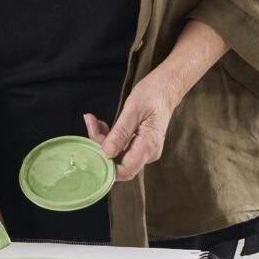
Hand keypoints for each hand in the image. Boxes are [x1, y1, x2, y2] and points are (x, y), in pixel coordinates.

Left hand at [85, 67, 181, 181]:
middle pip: (118, 162)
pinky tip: (103, 124)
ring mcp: (145, 150)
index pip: (126, 171)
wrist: (167, 87)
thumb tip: (106, 153)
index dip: (106, 166)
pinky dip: (109, 138)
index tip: (92, 148)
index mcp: (149, 146)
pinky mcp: (140, 145)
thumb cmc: (153, 94)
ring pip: (117, 154)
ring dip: (103, 140)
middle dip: (100, 146)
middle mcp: (148, 153)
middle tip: (91, 123)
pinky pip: (121, 147)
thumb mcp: (133, 110)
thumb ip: (120, 133)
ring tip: (94, 120)